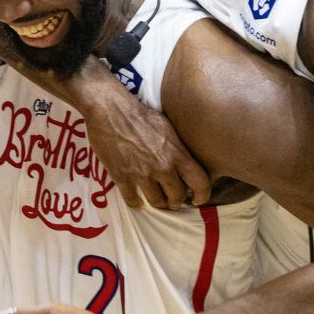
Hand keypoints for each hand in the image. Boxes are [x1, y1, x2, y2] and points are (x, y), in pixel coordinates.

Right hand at [84, 96, 210, 209]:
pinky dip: (135, 202)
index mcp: (177, 153)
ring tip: (156, 200)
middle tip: (172, 200)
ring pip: (157, 202)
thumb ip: (177, 147)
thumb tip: (184, 161)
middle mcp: (163, 167)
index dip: (202, 195)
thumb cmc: (140, 114)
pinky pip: (133, 201)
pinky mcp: (123, 178)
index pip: (200, 182)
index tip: (198, 200)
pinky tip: (136, 199)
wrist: (110, 110)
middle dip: (176, 201)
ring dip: (158, 203)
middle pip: (178, 197)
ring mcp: (143, 174)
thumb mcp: (167, 126)